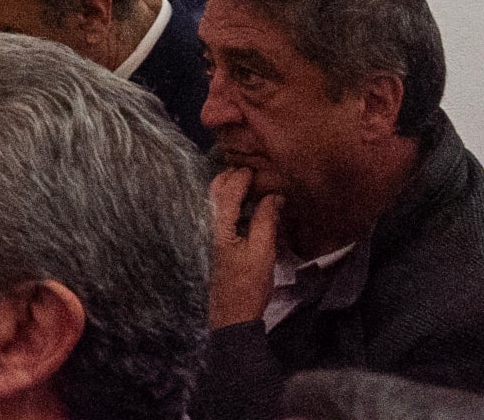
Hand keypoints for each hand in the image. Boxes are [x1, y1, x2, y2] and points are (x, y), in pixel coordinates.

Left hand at [208, 168, 280, 330]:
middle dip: (231, 177)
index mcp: (219, 225)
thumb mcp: (263, 253)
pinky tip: (248, 207)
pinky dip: (232, 203)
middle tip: (252, 172)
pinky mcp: (215, 243)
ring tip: (252, 185)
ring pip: (216, 202)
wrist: (233, 315)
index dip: (241, 177)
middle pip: (215, 191)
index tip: (256, 168)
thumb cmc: (249, 285)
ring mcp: (209, 234)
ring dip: (230, 189)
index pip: (227, 191)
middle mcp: (208, 225)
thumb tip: (274, 196)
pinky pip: (221, 214)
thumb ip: (266, 221)